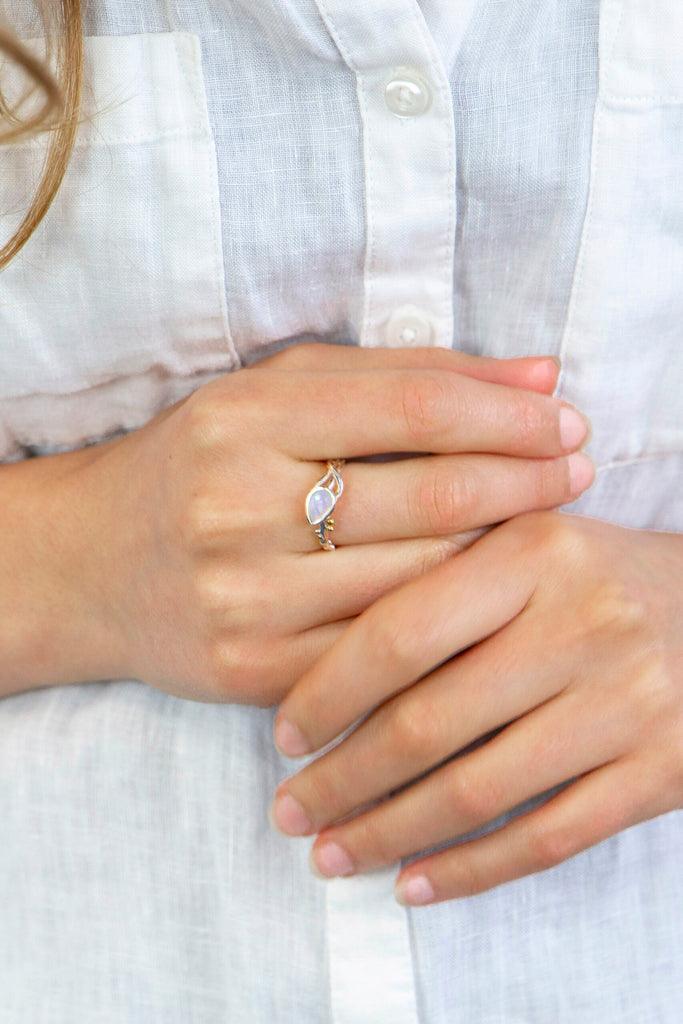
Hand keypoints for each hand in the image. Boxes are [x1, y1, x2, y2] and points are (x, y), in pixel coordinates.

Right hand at [0, 343, 589, 702]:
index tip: (568, 418)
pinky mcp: (250, 671)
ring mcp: (243, 598)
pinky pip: (384, 652)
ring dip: (503, 551)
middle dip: (529, 482)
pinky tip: (485, 594)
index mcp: (244, 418)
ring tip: (543, 523)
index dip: (510, 413)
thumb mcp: (280, 393)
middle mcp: (236, 505)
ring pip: (421, 580)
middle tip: (580, 470)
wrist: (94, 563)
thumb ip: (407, 374)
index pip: (415, 406)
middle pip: (432, 496)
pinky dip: (449, 620)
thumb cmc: (201, 461)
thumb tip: (541, 370)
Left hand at [271, 513, 682, 903]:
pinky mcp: (662, 773)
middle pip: (428, 724)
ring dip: (388, 833)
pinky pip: (548, 839)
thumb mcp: (529, 543)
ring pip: (477, 792)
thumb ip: (442, 577)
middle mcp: (582, 625)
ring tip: (333, 852)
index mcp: (533, 554)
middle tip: (290, 811)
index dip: (328, 693)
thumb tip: (319, 662)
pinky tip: (413, 881)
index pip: (400, 632)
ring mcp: (627, 705)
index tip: (284, 734)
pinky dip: (470, 870)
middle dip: (341, 780)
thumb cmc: (598, 577)